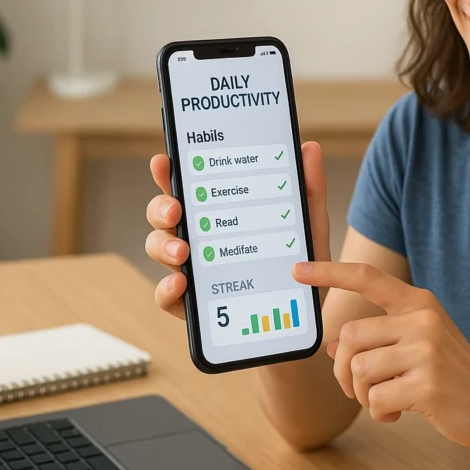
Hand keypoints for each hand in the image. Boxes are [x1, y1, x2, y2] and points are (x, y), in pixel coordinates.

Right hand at [145, 142, 332, 319]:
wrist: (305, 320)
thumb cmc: (302, 268)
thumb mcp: (310, 228)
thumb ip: (309, 191)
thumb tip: (309, 148)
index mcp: (221, 213)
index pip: (188, 186)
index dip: (169, 172)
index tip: (164, 160)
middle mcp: (200, 238)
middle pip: (163, 214)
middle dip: (161, 207)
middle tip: (176, 210)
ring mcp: (192, 270)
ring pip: (158, 248)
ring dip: (162, 246)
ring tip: (182, 252)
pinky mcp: (191, 306)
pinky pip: (166, 296)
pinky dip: (166, 289)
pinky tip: (180, 284)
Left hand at [291, 261, 469, 447]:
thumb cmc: (451, 374)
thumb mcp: (417, 346)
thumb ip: (378, 340)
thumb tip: (333, 348)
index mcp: (419, 303)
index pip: (368, 278)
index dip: (330, 272)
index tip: (299, 269)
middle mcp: (423, 320)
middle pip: (350, 336)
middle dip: (343, 370)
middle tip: (357, 389)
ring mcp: (427, 351)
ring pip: (360, 370)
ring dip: (362, 395)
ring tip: (385, 401)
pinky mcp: (428, 385)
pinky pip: (376, 399)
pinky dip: (379, 413)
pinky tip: (399, 413)